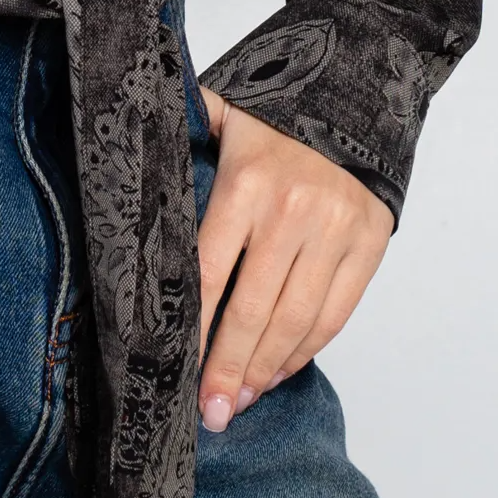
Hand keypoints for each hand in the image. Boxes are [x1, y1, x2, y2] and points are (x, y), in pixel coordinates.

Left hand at [193, 82, 395, 430]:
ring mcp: (336, 231)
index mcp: (247, 183)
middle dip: (227, 369)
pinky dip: (306, 350)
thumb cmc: (278, 108)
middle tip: (210, 414)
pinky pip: (335, 315)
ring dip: (265, 370)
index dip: (192, 330)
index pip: (208, 272)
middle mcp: (293, 212)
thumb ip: (182, 133)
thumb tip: (127, 144)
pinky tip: (279, 370)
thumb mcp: (224, 111)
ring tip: (240, 401)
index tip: (175, 371)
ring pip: (296, 322)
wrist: (360, 84)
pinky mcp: (370, 244)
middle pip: (252, 310)